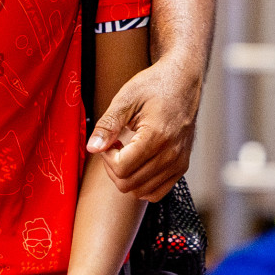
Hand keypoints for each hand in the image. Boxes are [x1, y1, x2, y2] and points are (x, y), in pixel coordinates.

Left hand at [86, 56, 199, 200]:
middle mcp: (171, 154)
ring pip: (141, 192)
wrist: (182, 81)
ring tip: (127, 152)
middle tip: (115, 145)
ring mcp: (178, 163)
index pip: (122, 168)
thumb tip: (93, 148)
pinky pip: (157, 192)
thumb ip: (108, 125)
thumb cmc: (154, 85)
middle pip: (129, 184)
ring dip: (126, 176)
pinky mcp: (182, 166)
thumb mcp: (125, 99)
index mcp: (156, 136)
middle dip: (113, 168)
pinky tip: (138, 162)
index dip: (106, 157)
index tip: (110, 140)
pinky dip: (142, 184)